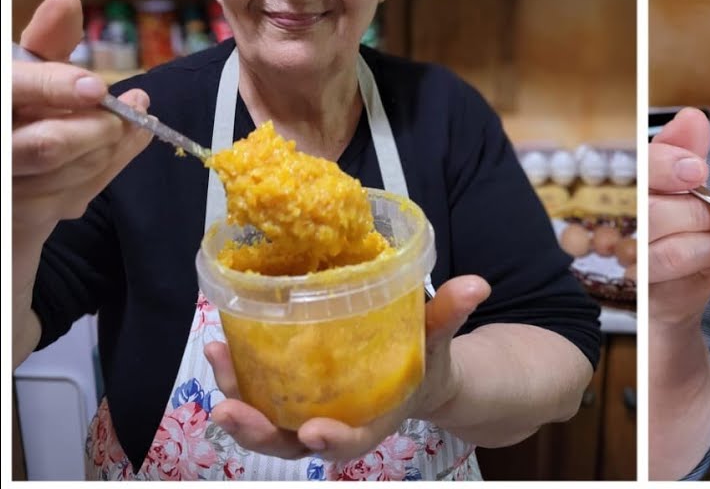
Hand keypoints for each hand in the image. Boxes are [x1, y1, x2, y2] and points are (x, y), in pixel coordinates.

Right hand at [12, 0, 151, 254]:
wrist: (10, 189)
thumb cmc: (18, 119)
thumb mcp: (25, 76)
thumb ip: (45, 41)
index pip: (13, 88)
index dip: (52, 88)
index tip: (95, 87)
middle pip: (48, 145)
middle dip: (99, 129)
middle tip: (127, 110)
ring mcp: (7, 187)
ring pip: (68, 173)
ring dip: (109, 147)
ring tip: (124, 125)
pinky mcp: (18, 222)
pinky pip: (75, 197)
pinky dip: (106, 168)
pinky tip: (119, 146)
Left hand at [206, 275, 490, 461]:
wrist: (414, 372)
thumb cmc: (427, 358)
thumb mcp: (440, 338)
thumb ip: (449, 314)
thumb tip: (476, 284)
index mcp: (376, 419)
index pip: (353, 439)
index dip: (333, 440)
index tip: (313, 431)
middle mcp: (335, 424)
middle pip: (291, 442)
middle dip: (257, 431)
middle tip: (229, 411)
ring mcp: (308, 413)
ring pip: (266, 422)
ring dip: (236, 399)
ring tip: (217, 361)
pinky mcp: (290, 396)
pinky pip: (259, 394)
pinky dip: (237, 376)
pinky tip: (220, 345)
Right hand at [649, 108, 709, 329]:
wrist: (667, 296)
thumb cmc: (673, 230)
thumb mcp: (678, 190)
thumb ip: (683, 152)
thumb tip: (692, 117)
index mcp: (631, 198)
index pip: (637, 176)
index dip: (664, 168)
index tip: (698, 169)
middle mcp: (628, 236)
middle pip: (656, 218)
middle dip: (705, 210)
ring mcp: (645, 275)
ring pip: (679, 255)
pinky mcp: (669, 303)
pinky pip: (707, 282)